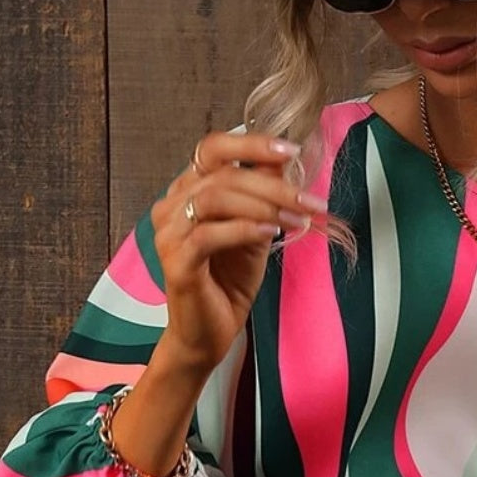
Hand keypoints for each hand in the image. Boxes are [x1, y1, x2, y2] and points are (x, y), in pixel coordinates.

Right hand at [151, 129, 331, 371]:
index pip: (212, 148)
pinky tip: (271, 234)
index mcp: (186, 190)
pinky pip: (208, 235)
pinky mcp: (175, 262)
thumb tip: (287, 160)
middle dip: (273, 185)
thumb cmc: (230, 280)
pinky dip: (244, 229)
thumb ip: (265, 196)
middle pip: (221, 174)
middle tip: (308, 201)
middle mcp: (171, 206)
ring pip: (214, 198)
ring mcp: (168, 233)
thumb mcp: (257, 229)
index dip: (251, 143)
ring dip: (263, 206)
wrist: (211, 333)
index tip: (292, 150)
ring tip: (295, 221)